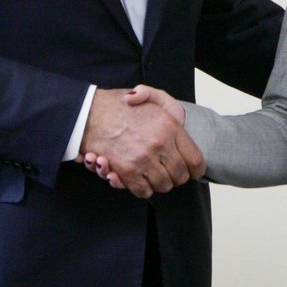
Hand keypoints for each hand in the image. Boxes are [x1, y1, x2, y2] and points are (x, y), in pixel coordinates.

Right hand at [78, 88, 203, 198]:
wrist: (90, 112)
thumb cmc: (121, 105)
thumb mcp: (151, 96)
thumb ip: (168, 104)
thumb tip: (179, 122)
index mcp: (170, 126)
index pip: (195, 160)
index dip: (194, 170)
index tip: (189, 170)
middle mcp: (160, 144)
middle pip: (180, 176)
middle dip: (175, 176)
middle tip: (166, 170)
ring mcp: (143, 159)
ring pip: (163, 186)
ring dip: (158, 183)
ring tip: (152, 173)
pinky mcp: (126, 170)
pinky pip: (143, 191)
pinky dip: (142, 188)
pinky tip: (139, 177)